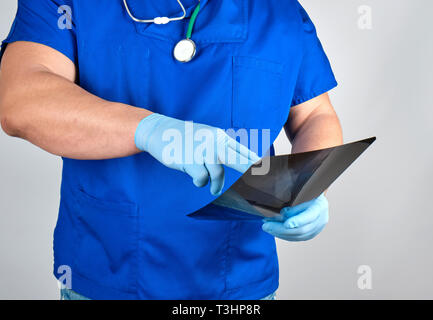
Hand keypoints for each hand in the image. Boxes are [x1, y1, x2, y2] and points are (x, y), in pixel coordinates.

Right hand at [135, 113, 259, 195]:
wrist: (160, 131)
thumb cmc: (186, 138)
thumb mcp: (207, 137)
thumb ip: (222, 148)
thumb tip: (244, 162)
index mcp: (220, 137)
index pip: (242, 151)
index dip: (255, 163)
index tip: (267, 172)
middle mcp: (214, 142)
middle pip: (238, 160)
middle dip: (249, 172)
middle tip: (259, 185)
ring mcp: (201, 150)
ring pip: (218, 173)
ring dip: (217, 185)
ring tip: (213, 190)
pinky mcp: (189, 160)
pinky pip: (201, 178)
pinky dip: (200, 183)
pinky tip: (197, 181)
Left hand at [262, 194, 328, 241]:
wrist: (318, 198)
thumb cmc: (308, 192)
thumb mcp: (301, 193)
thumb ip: (293, 206)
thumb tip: (281, 216)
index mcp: (319, 207)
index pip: (309, 216)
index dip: (297, 221)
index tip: (285, 224)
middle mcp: (320, 220)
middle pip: (301, 230)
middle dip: (281, 229)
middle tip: (266, 226)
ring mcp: (317, 229)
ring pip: (298, 236)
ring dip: (280, 233)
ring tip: (267, 228)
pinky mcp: (311, 234)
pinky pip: (297, 238)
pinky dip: (285, 235)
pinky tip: (275, 231)